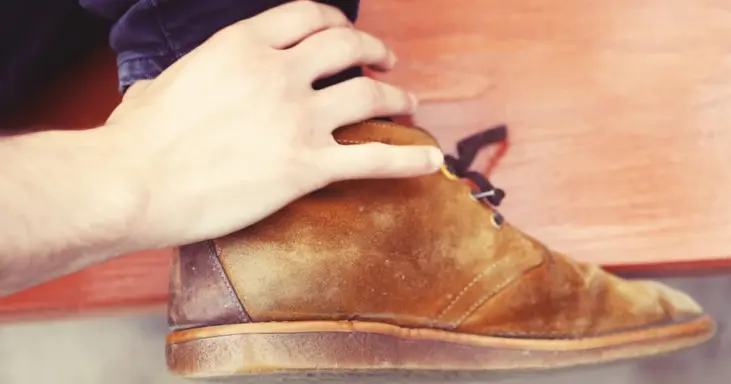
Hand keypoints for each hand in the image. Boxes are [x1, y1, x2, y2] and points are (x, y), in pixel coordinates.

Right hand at [105, 0, 443, 249]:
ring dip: (397, 96)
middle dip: (374, 49)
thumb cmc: (136, 141)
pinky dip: (409, 159)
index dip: (335, 20)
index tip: (346, 33)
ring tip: (410, 104)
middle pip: (347, 46)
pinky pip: (375, 158)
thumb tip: (160, 91)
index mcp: (243, 45)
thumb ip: (177, 81)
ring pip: (369, 94)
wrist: (133, 184)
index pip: (307, 16)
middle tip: (388, 60)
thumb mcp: (156, 89)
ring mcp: (298, 117)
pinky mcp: (308, 165)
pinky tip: (431, 161)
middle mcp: (279, 72)